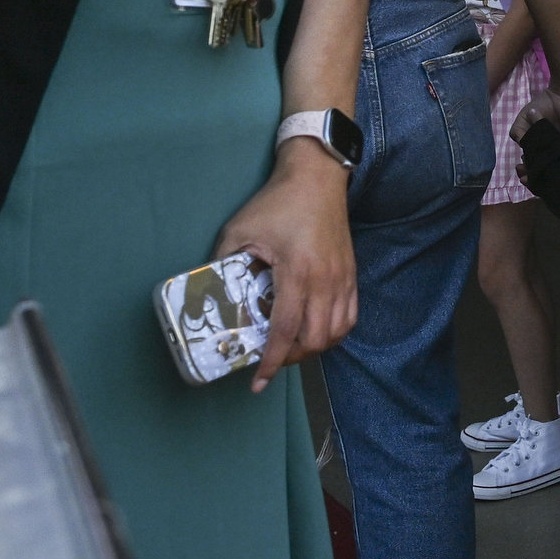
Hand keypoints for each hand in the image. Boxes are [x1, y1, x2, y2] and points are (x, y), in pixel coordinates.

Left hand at [218, 146, 352, 393]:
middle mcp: (325, 280)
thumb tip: (209, 294)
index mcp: (297, 272)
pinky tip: (316, 332)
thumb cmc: (278, 202)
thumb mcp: (240, 230)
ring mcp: (342, 279)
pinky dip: (333, 333)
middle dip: (291, 359)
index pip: (286, 330)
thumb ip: (223, 264)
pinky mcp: (351, 274)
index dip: (271, 361)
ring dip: (313, 348)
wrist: (317, 177)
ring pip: (336, 333)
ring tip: (292, 349)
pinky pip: (349, 317)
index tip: (257, 381)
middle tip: (269, 361)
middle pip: (314, 339)